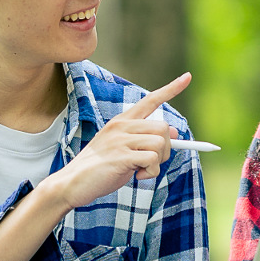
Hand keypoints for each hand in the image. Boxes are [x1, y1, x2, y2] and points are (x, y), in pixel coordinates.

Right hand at [38, 73, 190, 211]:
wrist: (72, 183)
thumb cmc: (100, 168)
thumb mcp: (124, 149)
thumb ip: (146, 140)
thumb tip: (176, 133)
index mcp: (122, 121)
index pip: (150, 100)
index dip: (171, 89)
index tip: (187, 77)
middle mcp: (122, 126)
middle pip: (163, 127)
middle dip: (166, 149)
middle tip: (152, 163)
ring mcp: (120, 140)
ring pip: (160, 143)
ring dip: (158, 163)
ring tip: (141, 171)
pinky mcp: (120, 156)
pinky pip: (152, 159)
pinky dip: (151, 172)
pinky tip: (137, 177)